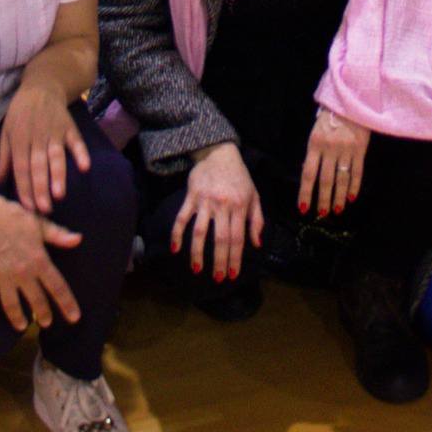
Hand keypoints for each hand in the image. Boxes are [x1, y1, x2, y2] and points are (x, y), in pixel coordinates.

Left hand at [0, 84, 90, 214]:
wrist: (42, 86)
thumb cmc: (21, 112)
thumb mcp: (6, 131)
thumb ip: (3, 157)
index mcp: (19, 139)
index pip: (21, 167)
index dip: (24, 187)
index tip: (28, 207)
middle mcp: (36, 136)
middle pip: (38, 165)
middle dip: (41, 188)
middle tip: (44, 209)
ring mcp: (55, 131)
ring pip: (56, 156)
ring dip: (58, 175)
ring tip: (60, 194)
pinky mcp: (69, 126)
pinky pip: (76, 141)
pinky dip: (81, 153)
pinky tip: (85, 167)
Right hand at [0, 189, 82, 334]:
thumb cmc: (13, 217)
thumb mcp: (39, 223)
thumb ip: (58, 235)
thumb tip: (79, 239)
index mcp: (38, 259)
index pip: (57, 286)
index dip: (67, 303)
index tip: (75, 318)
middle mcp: (22, 273)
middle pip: (36, 300)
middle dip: (43, 314)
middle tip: (47, 323)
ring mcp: (2, 278)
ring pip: (12, 306)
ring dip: (18, 319)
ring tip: (23, 326)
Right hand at [174, 142, 262, 282]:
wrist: (219, 153)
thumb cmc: (239, 177)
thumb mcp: (254, 196)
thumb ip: (256, 220)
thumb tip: (256, 244)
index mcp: (239, 206)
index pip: (238, 238)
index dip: (235, 258)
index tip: (232, 275)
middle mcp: (222, 205)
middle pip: (220, 238)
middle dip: (219, 261)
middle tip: (218, 279)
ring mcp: (205, 201)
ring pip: (200, 232)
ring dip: (198, 253)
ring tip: (198, 270)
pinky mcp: (191, 196)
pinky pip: (182, 218)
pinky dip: (177, 234)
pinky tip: (175, 249)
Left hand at [299, 108, 370, 217]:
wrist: (351, 99)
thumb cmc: (330, 115)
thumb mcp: (316, 131)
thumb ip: (314, 152)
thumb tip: (310, 173)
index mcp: (315, 144)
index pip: (308, 173)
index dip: (305, 192)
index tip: (303, 208)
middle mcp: (330, 149)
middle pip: (325, 180)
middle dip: (323, 200)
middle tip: (322, 214)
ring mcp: (346, 150)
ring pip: (341, 179)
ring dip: (338, 197)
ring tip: (336, 210)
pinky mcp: (360, 149)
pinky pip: (357, 172)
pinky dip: (354, 186)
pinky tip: (351, 198)